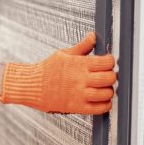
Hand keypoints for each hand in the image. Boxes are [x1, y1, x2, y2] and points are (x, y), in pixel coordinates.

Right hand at [0, 32, 116, 114]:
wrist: (32, 86)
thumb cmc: (47, 69)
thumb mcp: (64, 54)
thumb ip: (82, 46)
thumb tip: (93, 36)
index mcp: (79, 64)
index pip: (107, 62)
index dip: (110, 61)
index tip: (108, 62)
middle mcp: (81, 79)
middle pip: (109, 78)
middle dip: (111, 76)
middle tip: (107, 75)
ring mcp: (79, 94)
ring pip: (107, 94)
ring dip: (109, 90)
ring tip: (104, 87)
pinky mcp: (77, 107)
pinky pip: (99, 108)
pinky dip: (105, 105)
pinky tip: (101, 99)